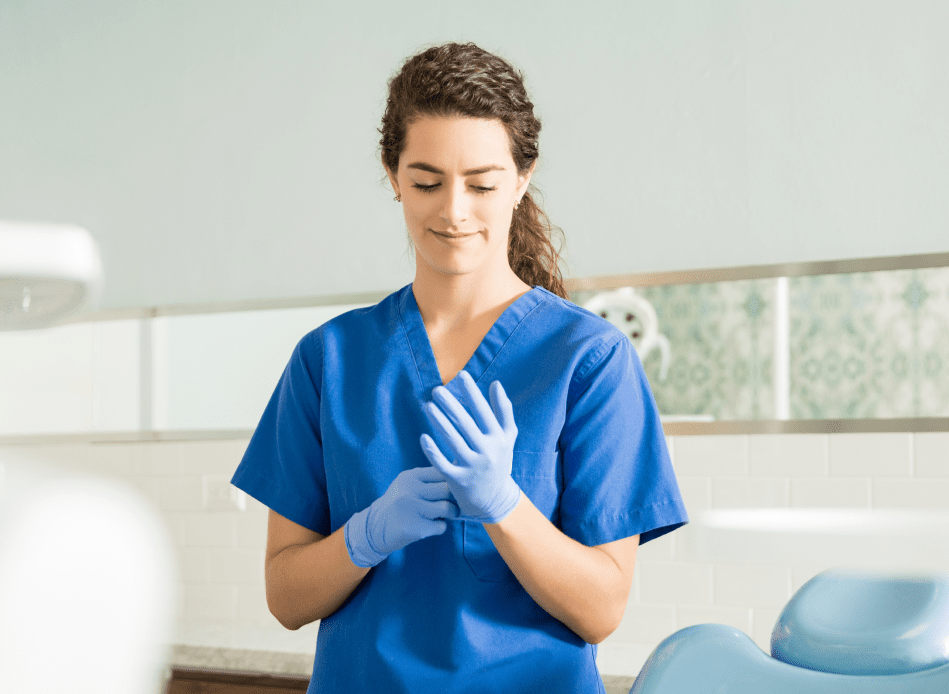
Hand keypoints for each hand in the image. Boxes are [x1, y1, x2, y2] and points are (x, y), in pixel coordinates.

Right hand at [344, 466, 459, 567]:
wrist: (374, 528)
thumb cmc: (399, 503)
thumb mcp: (408, 484)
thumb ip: (429, 478)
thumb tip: (457, 470)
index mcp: (410, 476)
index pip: (441, 471)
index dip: (452, 480)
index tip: (453, 487)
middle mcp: (410, 490)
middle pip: (447, 489)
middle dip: (455, 497)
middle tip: (454, 503)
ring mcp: (411, 509)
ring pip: (447, 508)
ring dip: (451, 513)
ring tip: (446, 514)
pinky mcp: (414, 528)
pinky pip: (441, 526)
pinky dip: (440, 527)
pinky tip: (431, 525)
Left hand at [419, 370, 521, 523]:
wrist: (495, 500)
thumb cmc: (499, 462)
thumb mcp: (507, 438)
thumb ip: (504, 411)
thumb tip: (496, 384)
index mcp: (499, 439)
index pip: (484, 412)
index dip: (472, 393)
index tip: (461, 375)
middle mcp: (487, 452)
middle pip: (465, 423)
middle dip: (450, 404)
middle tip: (437, 390)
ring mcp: (472, 467)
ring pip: (452, 440)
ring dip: (438, 421)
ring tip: (428, 405)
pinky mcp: (458, 480)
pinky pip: (442, 463)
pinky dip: (432, 450)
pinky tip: (423, 436)